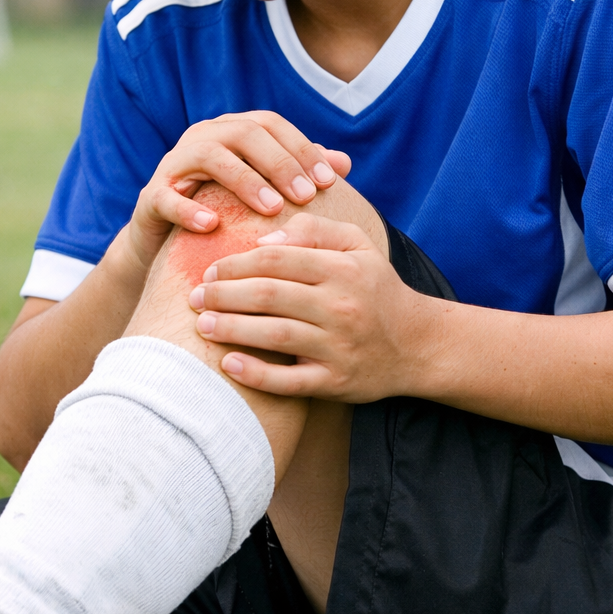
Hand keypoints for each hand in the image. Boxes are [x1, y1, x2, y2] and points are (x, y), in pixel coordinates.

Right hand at [124, 114, 350, 275]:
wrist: (168, 246)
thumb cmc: (227, 214)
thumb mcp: (265, 192)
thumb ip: (299, 175)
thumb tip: (344, 163)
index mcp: (231, 131)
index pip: (270, 124)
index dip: (301, 148)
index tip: (329, 181)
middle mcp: (202, 138)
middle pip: (243, 133)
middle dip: (279, 163)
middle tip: (306, 196)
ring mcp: (173, 166)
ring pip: (208, 155)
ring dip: (244, 180)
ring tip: (272, 208)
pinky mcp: (150, 197)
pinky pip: (166, 196)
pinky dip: (189, 209)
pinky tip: (214, 225)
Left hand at [186, 215, 425, 399]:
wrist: (418, 345)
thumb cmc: (375, 289)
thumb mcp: (356, 246)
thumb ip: (313, 231)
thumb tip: (262, 239)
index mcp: (342, 269)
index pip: (276, 259)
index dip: (236, 264)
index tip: (209, 270)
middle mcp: (341, 306)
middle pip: (268, 296)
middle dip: (223, 295)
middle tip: (194, 297)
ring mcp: (338, 347)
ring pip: (274, 335)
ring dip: (230, 329)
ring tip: (202, 325)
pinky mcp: (335, 382)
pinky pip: (289, 381)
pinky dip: (256, 374)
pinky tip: (228, 364)